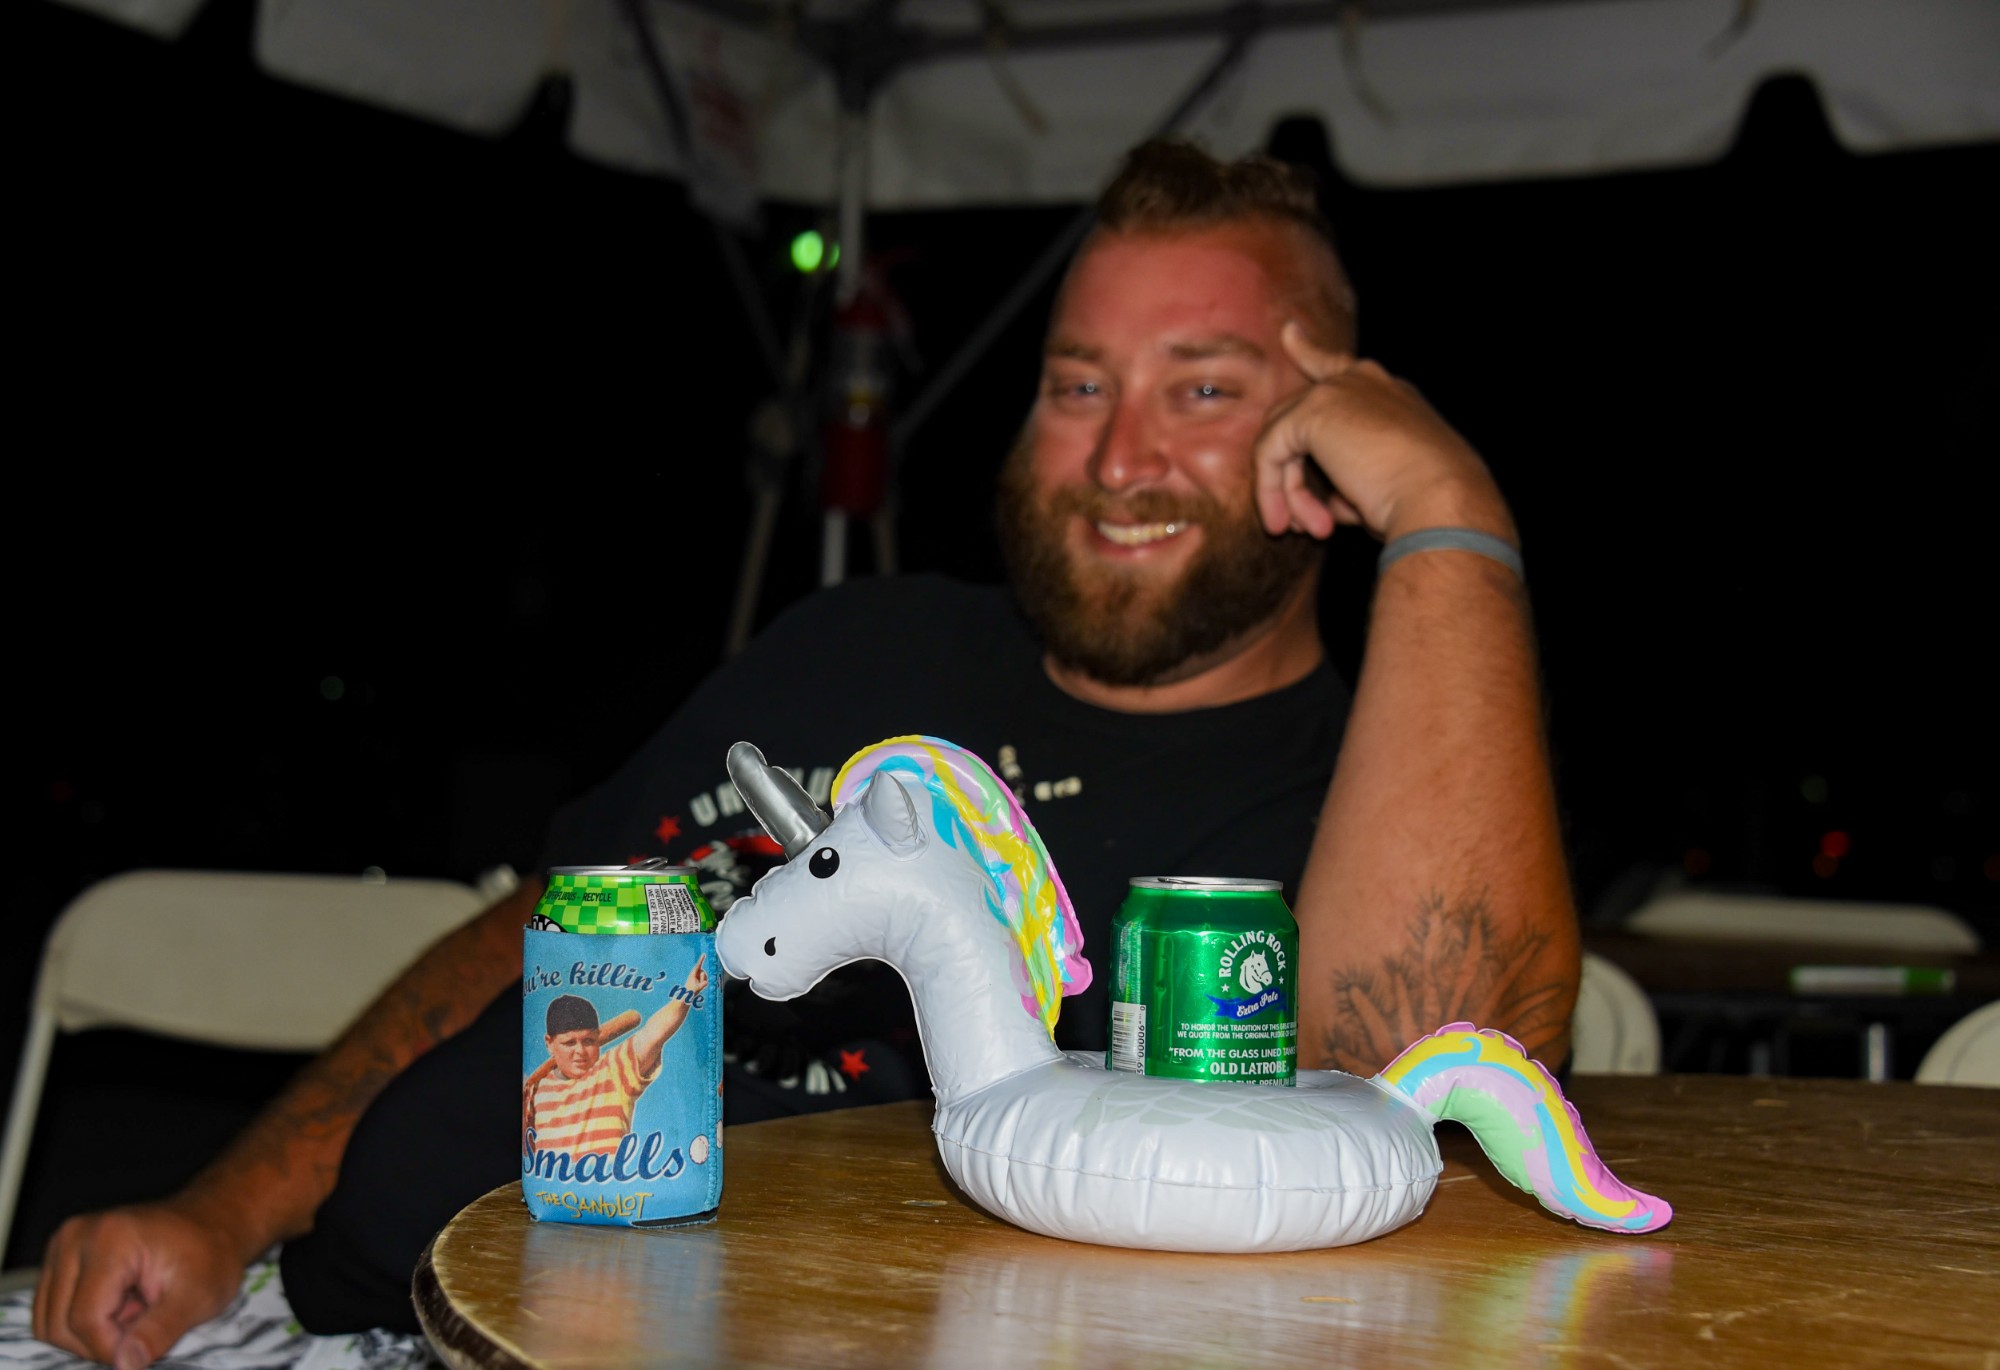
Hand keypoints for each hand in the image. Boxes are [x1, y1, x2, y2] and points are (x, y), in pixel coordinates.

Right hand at [33, 1202, 246, 1369]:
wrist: (212, 1222)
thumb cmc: (211, 1254)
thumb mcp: (199, 1295)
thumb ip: (160, 1331)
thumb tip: (125, 1365)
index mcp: (109, 1239)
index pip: (85, 1320)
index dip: (112, 1348)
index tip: (146, 1348)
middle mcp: (74, 1237)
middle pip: (59, 1325)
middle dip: (101, 1341)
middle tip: (146, 1323)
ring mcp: (62, 1245)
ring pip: (49, 1323)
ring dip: (90, 1334)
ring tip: (134, 1313)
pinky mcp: (60, 1259)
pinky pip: (52, 1312)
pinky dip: (82, 1323)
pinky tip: (119, 1308)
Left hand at [684, 953, 708, 996]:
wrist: (686, 996)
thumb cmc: (690, 992)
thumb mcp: (696, 989)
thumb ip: (701, 985)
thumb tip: (706, 983)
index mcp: (692, 974)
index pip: (698, 965)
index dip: (701, 959)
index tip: (704, 954)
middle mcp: (695, 974)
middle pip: (703, 972)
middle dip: (703, 978)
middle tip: (699, 984)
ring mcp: (697, 977)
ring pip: (705, 976)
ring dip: (703, 981)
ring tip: (698, 987)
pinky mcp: (698, 980)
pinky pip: (705, 979)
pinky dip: (703, 983)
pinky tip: (699, 987)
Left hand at [1253, 322, 1513, 543]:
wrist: (1442, 502)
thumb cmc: (1425, 506)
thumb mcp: (1386, 487)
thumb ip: (1349, 479)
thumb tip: (1328, 499)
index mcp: (1390, 395)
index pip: (1339, 368)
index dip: (1309, 352)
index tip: (1290, 333)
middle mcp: (1365, 382)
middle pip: (1298, 419)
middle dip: (1292, 478)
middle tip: (1303, 527)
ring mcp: (1338, 391)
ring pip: (1284, 440)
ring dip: (1288, 492)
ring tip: (1307, 531)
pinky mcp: (1314, 411)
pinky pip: (1271, 452)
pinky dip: (1272, 490)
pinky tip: (1285, 521)